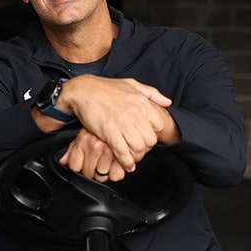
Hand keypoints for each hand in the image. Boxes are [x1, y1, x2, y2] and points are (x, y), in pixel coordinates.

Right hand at [57, 76, 177, 170]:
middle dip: (146, 148)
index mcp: (142, 102)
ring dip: (136, 156)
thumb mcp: (132, 84)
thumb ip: (152, 93)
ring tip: (133, 158)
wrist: (83, 90)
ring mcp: (122, 122)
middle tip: (139, 150)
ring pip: (138, 148)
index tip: (147, 137)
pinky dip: (126, 162)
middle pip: (150, 140)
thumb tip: (167, 102)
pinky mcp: (109, 131)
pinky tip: (127, 165)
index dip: (154, 134)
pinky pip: (122, 152)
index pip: (159, 125)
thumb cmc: (105, 88)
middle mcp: (134, 112)